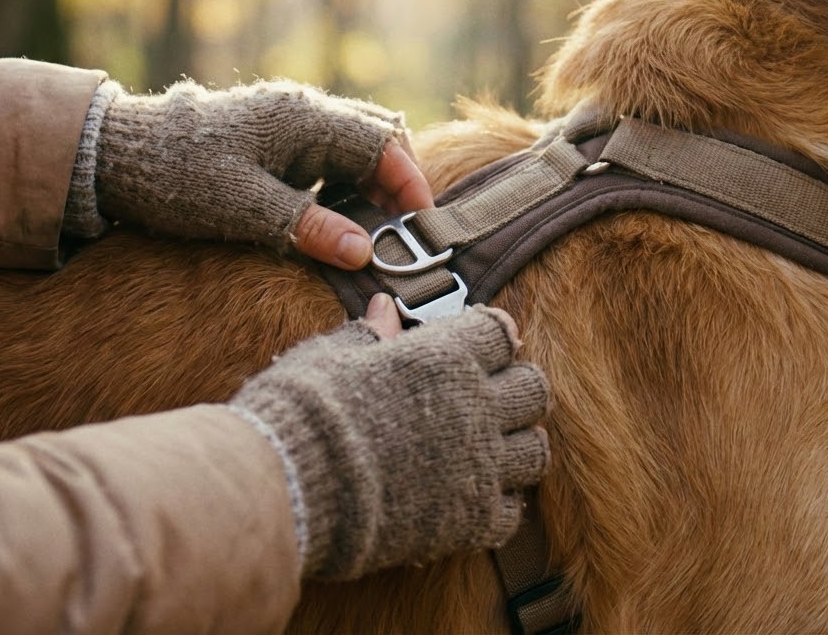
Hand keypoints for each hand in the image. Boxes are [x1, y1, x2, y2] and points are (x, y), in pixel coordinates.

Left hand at [94, 80, 433, 268]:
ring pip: (354, 146)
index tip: (422, 222)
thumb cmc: (175, 178)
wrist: (115, 156)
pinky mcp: (273, 140)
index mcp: (302, 117)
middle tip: (405, 230)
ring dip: (372, 185)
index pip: (382, 141)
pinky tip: (339, 220)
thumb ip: (307, 228)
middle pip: (377, 138)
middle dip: (397, 182)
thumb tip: (364, 252)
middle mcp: (302, 111)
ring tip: (378, 231)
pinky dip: (345, 185)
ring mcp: (288, 123)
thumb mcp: (243, 208)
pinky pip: (327, 157)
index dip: (410, 181)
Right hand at [230, 297, 549, 579]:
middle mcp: (475, 408)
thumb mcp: (332, 357)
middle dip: (516, 389)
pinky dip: (498, 504)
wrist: (290, 486)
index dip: (491, 336)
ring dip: (518, 445)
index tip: (482, 343)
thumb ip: (370, 335)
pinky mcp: (472, 519)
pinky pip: (513, 511)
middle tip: (490, 397)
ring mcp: (480, 466)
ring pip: (537, 450)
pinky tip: (472, 498)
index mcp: (444, 357)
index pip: (499, 332)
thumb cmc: (304, 411)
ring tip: (493, 448)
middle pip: (534, 389)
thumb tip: (385, 309)